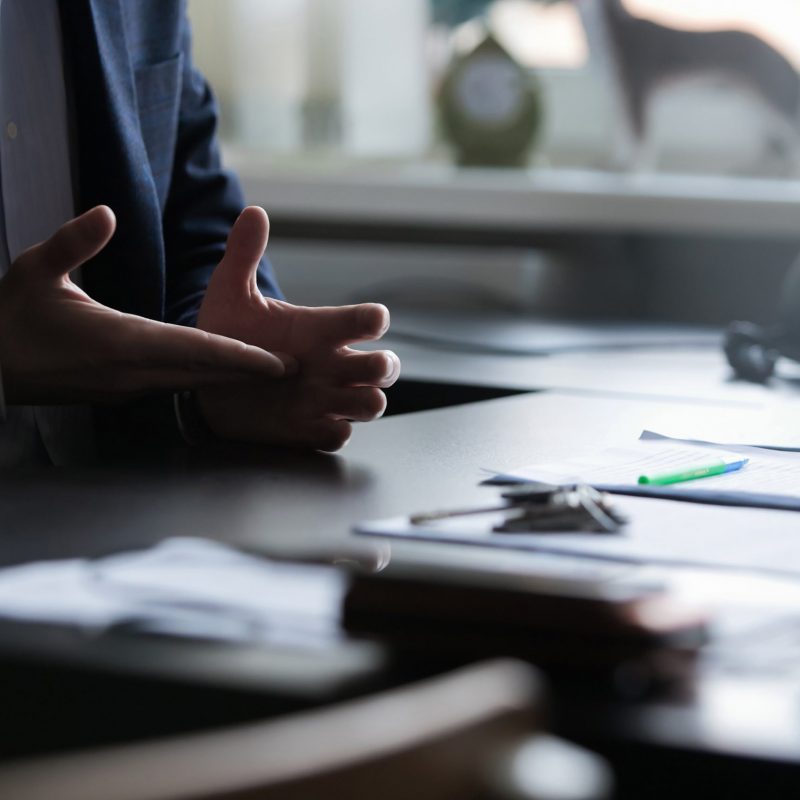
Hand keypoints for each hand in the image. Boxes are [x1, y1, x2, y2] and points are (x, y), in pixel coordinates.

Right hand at [0, 206, 293, 404]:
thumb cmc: (10, 317)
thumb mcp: (33, 270)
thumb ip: (73, 242)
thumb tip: (106, 211)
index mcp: (118, 341)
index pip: (191, 350)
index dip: (237, 356)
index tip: (274, 362)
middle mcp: (132, 371)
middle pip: (204, 373)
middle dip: (249, 372)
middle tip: (293, 369)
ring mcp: (129, 387)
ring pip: (193, 383)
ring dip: (232, 379)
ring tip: (273, 373)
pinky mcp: (123, 392)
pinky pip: (176, 386)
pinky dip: (207, 381)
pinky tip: (227, 377)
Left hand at [196, 207, 400, 451]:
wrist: (202, 384)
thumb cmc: (226, 336)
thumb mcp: (231, 295)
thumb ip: (243, 256)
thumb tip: (254, 211)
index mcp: (322, 331)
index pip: (368, 321)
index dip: (375, 320)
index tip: (369, 322)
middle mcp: (332, 365)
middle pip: (386, 367)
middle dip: (385, 366)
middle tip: (365, 366)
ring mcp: (324, 399)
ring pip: (372, 403)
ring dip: (365, 401)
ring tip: (336, 397)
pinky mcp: (308, 429)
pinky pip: (339, 436)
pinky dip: (334, 431)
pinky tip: (309, 424)